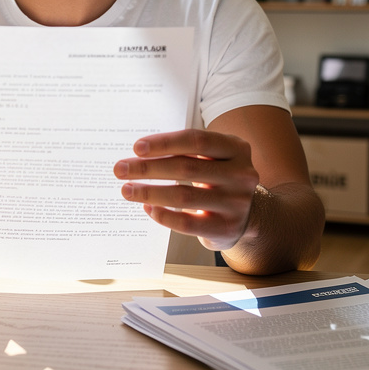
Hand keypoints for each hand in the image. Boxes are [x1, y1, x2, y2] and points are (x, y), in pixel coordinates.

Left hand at [113, 129, 259, 250]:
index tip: (137, 148)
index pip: (196, 140)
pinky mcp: (226, 228)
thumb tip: (138, 154)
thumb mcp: (213, 158)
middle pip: (186, 167)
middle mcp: (241, 174)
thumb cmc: (218, 178)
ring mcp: (236, 203)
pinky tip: (148, 208)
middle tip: (120, 169)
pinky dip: (163, 215)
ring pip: (184, 196)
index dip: (164, 143)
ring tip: (127, 190)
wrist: (248, 215)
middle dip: (148, 168)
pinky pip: (186, 223)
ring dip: (149, 192)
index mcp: (236, 148)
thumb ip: (185, 151)